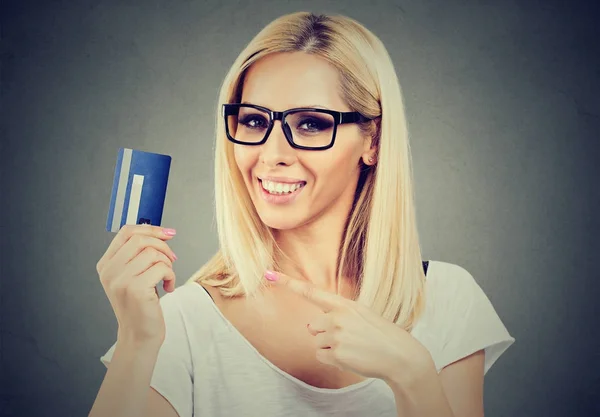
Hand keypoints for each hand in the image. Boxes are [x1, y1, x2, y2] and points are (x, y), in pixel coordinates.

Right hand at [96, 224, 177, 345]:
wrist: (139, 335)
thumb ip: (139, 254)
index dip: (150, 228)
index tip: (168, 233)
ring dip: (167, 264)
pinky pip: (161, 268)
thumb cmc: (140, 304)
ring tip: (166, 278)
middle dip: (163, 246)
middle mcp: (109, 271)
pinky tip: (167, 287)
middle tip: (171, 260)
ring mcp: (120, 280)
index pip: (126, 232)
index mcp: (106, 264)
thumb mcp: (133, 275)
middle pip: (141, 239)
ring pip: (153, 253)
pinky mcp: (135, 289)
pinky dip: (171, 276)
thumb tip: (163, 231)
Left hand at [264, 270, 430, 383]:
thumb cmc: (381, 335)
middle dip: (325, 334)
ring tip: (354, 348)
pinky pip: (322, 356)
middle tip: (350, 339)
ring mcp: (337, 335)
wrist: (400, 355)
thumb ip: (335, 316)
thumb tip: (309, 327)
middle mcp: (338, 317)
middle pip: (312, 326)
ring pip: (317, 343)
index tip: (268, 274)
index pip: (311, 291)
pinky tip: (351, 357)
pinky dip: (334, 360)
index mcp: (345, 304)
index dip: (288, 283)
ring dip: (331, 348)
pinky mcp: (337, 353)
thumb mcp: (361, 316)